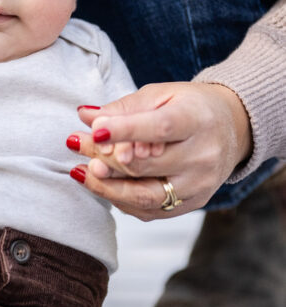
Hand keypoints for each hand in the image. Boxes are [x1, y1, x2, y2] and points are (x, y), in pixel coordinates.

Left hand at [66, 82, 251, 220]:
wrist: (231, 128)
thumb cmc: (189, 106)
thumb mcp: (161, 95)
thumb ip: (123, 107)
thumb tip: (86, 116)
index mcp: (198, 121)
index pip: (161, 129)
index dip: (126, 131)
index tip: (95, 130)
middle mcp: (203, 157)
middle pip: (146, 165)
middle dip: (104, 156)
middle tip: (75, 142)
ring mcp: (199, 185)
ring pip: (144, 196)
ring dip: (105, 186)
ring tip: (79, 171)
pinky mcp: (193, 203)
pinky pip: (149, 211)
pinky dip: (120, 199)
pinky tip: (100, 184)